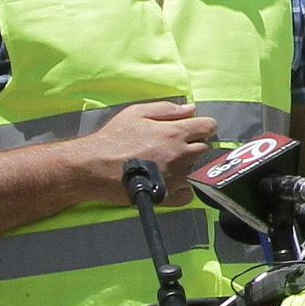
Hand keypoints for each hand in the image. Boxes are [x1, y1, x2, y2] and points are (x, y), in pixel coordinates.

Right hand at [79, 100, 218, 204]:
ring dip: (191, 165)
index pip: (209, 127)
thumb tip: (191, 109)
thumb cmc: (114, 137)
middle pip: (206, 148)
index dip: (204, 126)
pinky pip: (189, 194)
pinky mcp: (167, 196)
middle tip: (180, 145)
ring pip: (199, 170)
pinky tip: (172, 181)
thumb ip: (167, 110)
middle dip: (197, 144)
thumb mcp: (137, 112)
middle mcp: (181, 155)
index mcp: (175, 132)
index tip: (197, 128)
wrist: (95, 166)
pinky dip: (184, 188)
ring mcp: (176, 178)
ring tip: (173, 163)